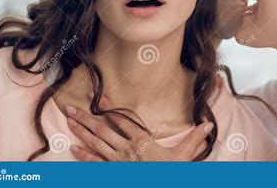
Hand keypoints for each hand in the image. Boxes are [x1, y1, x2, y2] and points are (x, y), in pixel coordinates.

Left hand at [66, 95, 212, 160]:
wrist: (162, 187)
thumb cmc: (171, 174)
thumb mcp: (184, 157)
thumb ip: (194, 139)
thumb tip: (208, 124)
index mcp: (143, 142)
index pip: (124, 120)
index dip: (111, 108)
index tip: (99, 97)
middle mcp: (127, 150)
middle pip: (104, 130)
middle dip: (86, 118)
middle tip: (70, 108)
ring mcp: (118, 163)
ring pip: (96, 144)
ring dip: (81, 132)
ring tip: (68, 121)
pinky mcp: (114, 173)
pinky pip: (95, 164)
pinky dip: (83, 156)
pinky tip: (73, 148)